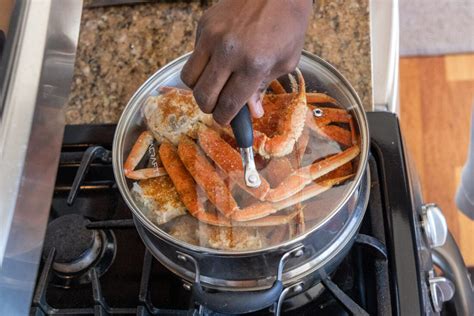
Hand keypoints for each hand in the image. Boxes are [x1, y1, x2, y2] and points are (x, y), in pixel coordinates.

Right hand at [181, 0, 312, 124]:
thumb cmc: (287, 24)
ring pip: (189, 79)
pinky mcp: (204, 25)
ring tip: (213, 86)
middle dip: (209, 108)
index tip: (224, 119)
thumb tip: (252, 112)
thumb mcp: (285, 62)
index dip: (224, 118)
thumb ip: (263, 88)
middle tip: (217, 106)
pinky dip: (201, 64)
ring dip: (199, 89)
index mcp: (254, 65)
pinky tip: (217, 59)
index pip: (229, 104)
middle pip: (204, 96)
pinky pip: (193, 56)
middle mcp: (229, 52)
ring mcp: (212, 37)